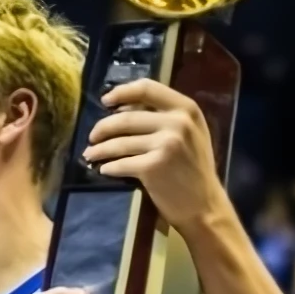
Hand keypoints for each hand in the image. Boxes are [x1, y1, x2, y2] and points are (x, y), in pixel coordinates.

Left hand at [82, 79, 224, 229]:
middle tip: (92, 137)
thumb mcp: (188, 133)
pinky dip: (108, 167)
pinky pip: (120, 164)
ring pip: (119, 142)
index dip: (121, 92)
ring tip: (90, 154)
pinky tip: (103, 169)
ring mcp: (166, 144)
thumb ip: (164, 117)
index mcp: (186, 109)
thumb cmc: (193, 169)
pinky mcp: (153, 167)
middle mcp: (178, 122)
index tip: (105, 101)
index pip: (147, 88)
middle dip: (103, 128)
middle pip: (126, 118)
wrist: (203, 205)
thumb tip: (122, 108)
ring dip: (99, 150)